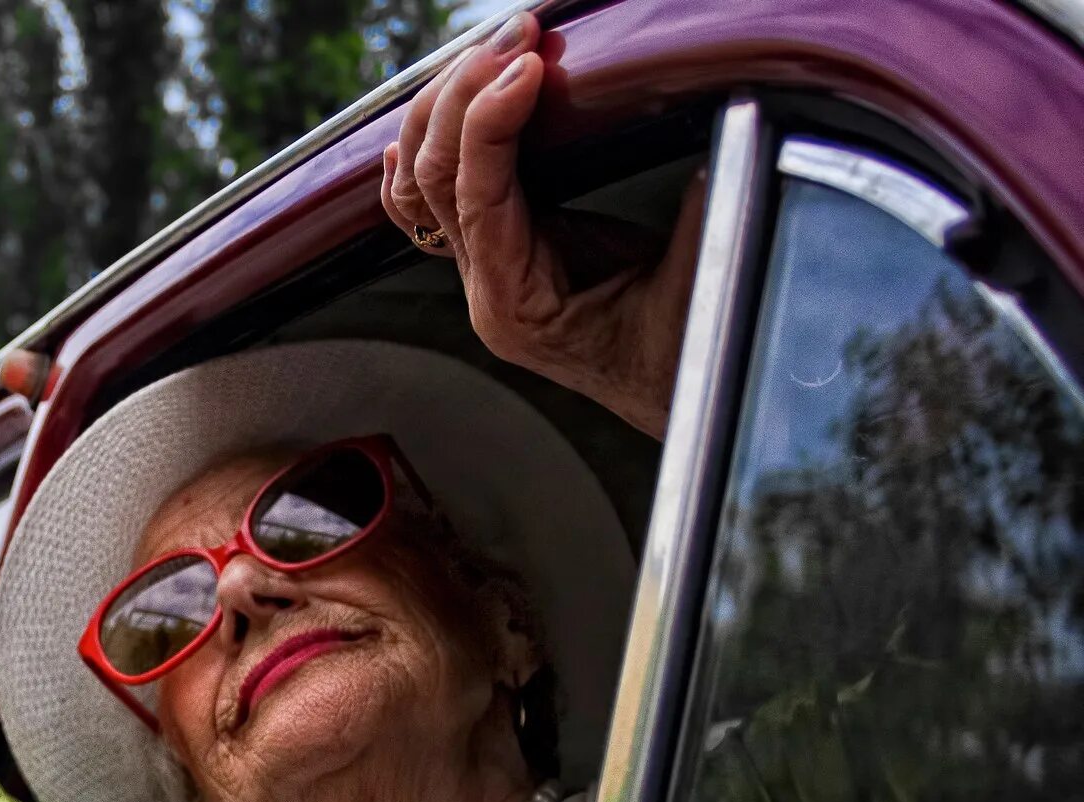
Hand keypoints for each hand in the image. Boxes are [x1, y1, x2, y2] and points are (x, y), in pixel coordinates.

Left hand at [380, 13, 705, 438]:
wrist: (693, 408)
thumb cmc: (699, 360)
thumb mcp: (708, 277)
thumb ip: (709, 200)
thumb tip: (734, 115)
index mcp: (518, 306)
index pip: (476, 198)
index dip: (490, 120)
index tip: (528, 63)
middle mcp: (486, 291)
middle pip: (433, 180)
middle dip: (464, 95)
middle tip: (514, 35)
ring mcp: (488, 275)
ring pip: (424, 184)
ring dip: (448, 108)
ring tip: (490, 47)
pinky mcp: (505, 256)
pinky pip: (440, 200)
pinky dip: (432, 148)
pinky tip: (432, 111)